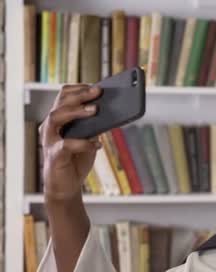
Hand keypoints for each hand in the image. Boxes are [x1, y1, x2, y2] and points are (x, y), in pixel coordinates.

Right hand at [40, 84, 101, 200]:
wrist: (66, 186)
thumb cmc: (76, 159)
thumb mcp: (89, 138)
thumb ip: (94, 126)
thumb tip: (109, 111)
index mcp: (59, 120)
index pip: (63, 96)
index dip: (78, 89)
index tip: (96, 86)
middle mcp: (51, 127)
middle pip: (60, 103)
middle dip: (79, 95)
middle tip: (97, 92)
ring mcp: (50, 140)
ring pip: (56, 118)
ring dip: (76, 112)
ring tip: (94, 110)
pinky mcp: (54, 156)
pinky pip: (66, 145)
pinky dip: (83, 143)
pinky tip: (97, 144)